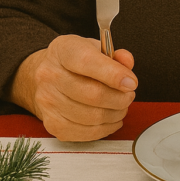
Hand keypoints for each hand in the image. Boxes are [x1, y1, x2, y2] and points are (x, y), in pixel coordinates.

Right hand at [7, 35, 137, 141]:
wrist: (47, 77)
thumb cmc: (75, 62)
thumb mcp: (95, 47)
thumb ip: (115, 55)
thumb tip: (127, 63)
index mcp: (63, 50)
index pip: (88, 62)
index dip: (114, 75)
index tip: (131, 82)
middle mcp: (50, 75)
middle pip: (92, 94)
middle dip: (119, 98)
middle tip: (129, 95)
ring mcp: (48, 102)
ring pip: (91, 117)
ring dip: (115, 114)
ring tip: (121, 106)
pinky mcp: (52, 124)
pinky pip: (85, 133)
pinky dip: (105, 129)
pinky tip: (111, 119)